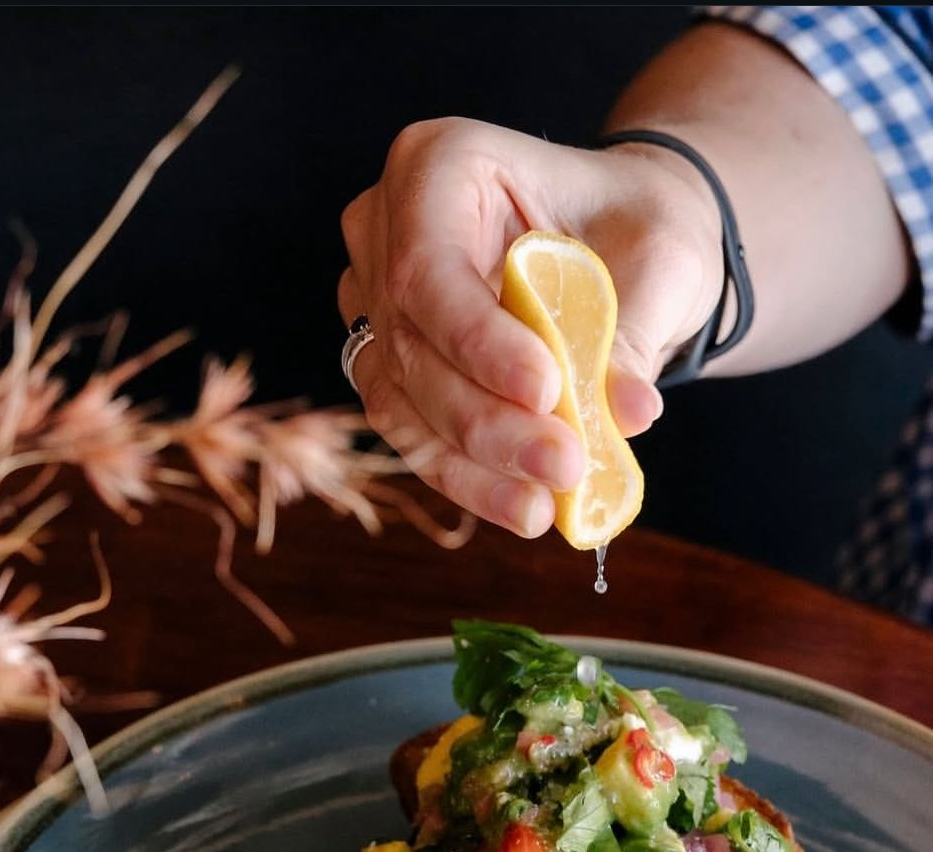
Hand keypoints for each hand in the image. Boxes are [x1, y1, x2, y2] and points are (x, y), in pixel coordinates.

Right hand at [338, 119, 722, 536]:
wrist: (621, 240)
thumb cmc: (634, 224)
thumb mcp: (656, 259)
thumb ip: (631, 332)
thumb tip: (624, 415)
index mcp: (438, 165)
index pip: (431, 267)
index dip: (478, 341)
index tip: (547, 392)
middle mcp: (384, 229)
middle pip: (411, 345)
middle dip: (486, 422)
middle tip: (563, 467)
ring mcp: (375, 300)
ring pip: (401, 401)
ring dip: (472, 464)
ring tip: (543, 507)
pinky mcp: (388, 364)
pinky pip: (412, 433)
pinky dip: (467, 477)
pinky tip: (522, 506)